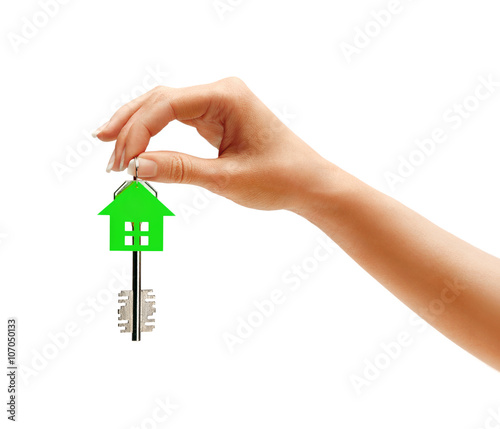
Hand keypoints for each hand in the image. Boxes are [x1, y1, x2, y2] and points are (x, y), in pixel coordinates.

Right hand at [95, 77, 332, 211]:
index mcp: (227, 97)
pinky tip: (137, 143)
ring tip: (112, 149)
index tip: (123, 160)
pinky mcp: (216, 117)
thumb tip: (139, 166)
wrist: (307, 183)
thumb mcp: (226, 178)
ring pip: (164, 107)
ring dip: (138, 128)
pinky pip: (177, 119)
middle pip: (160, 100)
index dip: (138, 131)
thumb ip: (180, 169)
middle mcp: (221, 93)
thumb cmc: (281, 177)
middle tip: (109, 156)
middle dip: (131, 127)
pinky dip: (155, 132)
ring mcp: (218, 103)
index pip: (166, 105)